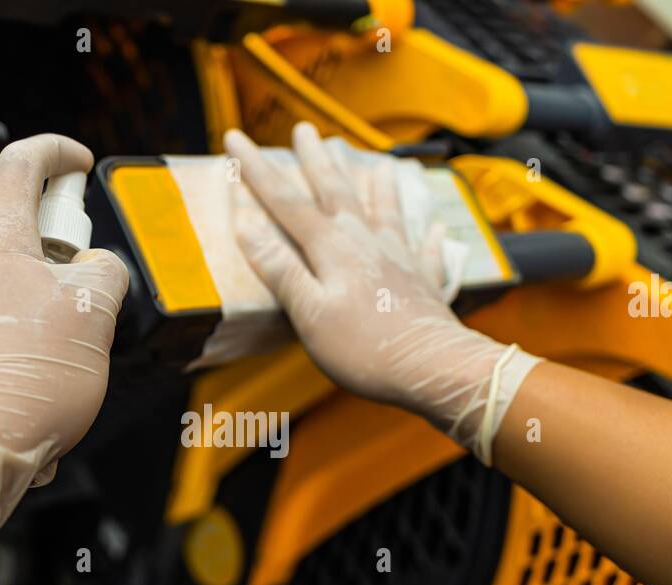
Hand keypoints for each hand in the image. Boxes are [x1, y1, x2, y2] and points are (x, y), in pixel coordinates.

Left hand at [0, 134, 128, 584]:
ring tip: (47, 393)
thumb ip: (104, 275)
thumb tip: (97, 267)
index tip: (77, 164)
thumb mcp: (96, 319)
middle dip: (49, 283)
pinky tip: (14, 413)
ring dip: (25, 339)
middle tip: (76, 323)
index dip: (57, 155)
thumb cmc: (22, 386)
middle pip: (8, 249)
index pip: (23, 166)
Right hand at [224, 122, 540, 463]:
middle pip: (336, 191)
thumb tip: (246, 222)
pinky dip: (428, 238)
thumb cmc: (365, 348)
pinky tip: (435, 230)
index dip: (258, 169)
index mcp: (332, 248)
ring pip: (385, 209)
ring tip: (376, 165)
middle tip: (304, 131)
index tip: (235, 138)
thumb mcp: (308, 312)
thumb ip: (279, 266)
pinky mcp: (424, 283)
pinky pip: (426, 252)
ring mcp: (399, 259)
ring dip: (376, 185)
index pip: (286, 201)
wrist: (432, 367)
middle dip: (316, 160)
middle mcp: (366, 242)